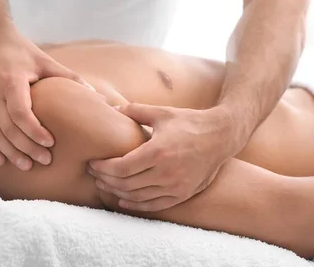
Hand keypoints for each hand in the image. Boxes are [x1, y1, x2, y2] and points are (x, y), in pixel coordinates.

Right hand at [0, 26, 92, 169]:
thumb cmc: (23, 52)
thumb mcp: (47, 61)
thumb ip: (70, 77)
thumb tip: (97, 95)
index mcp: (11, 82)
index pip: (20, 113)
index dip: (34, 131)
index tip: (50, 143)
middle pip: (8, 129)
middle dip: (26, 147)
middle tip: (45, 160)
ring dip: (10, 152)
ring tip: (27, 166)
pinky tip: (2, 162)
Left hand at [88, 104, 238, 211]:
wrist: (220, 136)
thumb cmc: (190, 122)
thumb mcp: (162, 112)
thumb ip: (135, 110)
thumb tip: (111, 107)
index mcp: (158, 151)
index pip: (121, 167)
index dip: (103, 168)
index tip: (93, 163)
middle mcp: (166, 173)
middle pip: (126, 184)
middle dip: (105, 180)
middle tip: (94, 174)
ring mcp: (175, 186)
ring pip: (137, 197)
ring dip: (117, 192)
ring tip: (105, 185)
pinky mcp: (182, 194)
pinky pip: (154, 205)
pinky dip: (136, 205)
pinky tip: (124, 199)